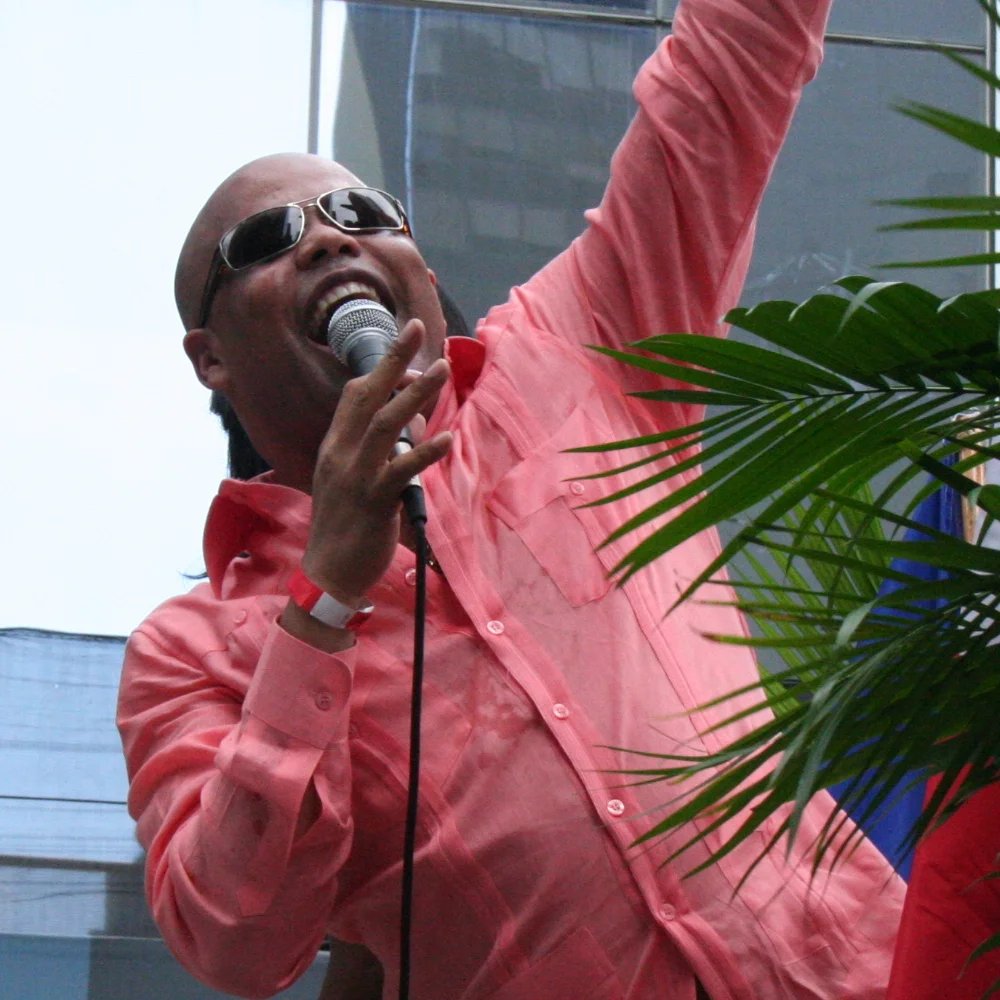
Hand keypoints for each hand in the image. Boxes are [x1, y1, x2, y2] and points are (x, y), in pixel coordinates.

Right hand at [300, 319, 451, 608]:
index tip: (407, 350)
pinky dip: (423, 453)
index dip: (381, 369)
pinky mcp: (374, 501)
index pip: (355, 395)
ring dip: (415, 395)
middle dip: (393, 360)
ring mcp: (356, 476)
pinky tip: (444, 438)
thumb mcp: (354, 482)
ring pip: (386, 424)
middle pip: (368, 396)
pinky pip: (400, 471)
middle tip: (417, 329)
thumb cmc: (346, 527)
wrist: (328, 573)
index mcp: (336, 447)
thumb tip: (412, 428)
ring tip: (440, 369)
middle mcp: (342, 454)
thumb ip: (378, 453)